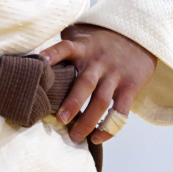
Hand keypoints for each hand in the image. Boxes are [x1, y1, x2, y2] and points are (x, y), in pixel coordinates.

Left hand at [38, 24, 155, 143]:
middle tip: (60, 120)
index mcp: (83, 48)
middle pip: (85, 84)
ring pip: (101, 101)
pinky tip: (96, 137)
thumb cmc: (102, 39)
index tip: (40, 62)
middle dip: (73, 103)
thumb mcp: (83, 34)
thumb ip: (63, 42)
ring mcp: (115, 75)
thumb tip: (33, 54)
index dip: (53, 54)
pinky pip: (120, 112)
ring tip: (74, 136)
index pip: (65, 48)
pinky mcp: (129, 87)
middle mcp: (99, 62)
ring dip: (88, 121)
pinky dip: (109, 127)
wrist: (139, 35)